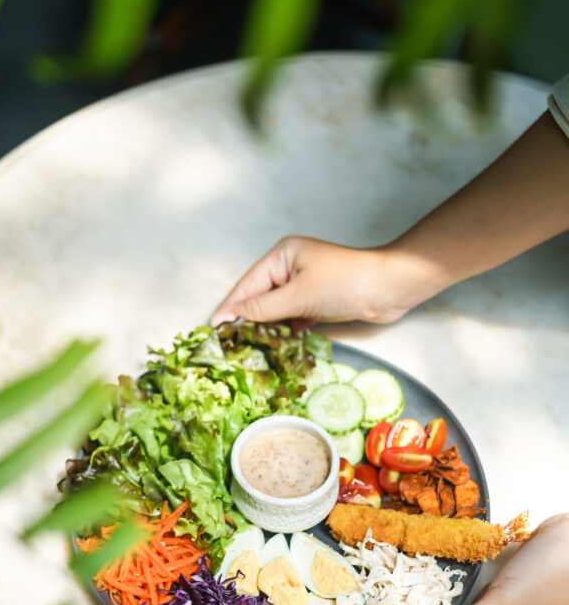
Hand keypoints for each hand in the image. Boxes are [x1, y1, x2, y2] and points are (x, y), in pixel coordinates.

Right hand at [211, 237, 430, 327]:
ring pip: (276, 309)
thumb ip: (263, 308)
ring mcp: (304, 284)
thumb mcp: (300, 296)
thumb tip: (230, 317)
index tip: (212, 330)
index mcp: (282, 256)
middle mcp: (290, 267)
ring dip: (266, 328)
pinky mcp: (318, 301)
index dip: (230, 308)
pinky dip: (285, 330)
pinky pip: (292, 316)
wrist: (392, 288)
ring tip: (248, 349)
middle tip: (228, 345)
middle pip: (259, 297)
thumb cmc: (347, 282)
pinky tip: (278, 345)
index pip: (247, 284)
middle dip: (246, 320)